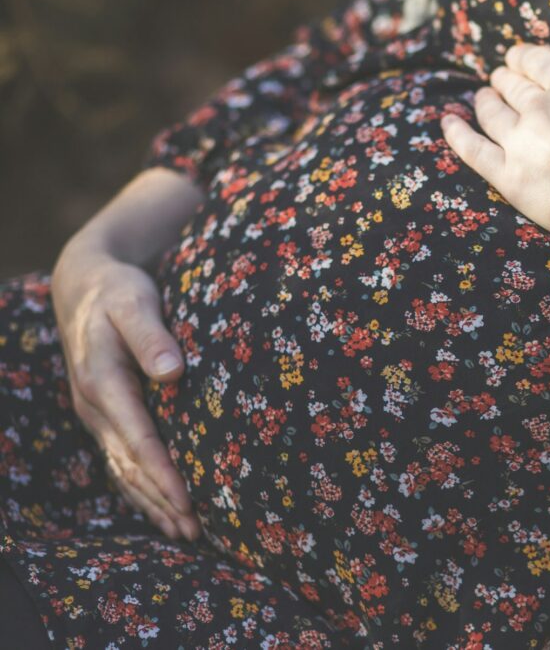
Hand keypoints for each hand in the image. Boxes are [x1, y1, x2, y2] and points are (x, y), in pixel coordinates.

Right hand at [52, 239, 199, 540]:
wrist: (84, 285)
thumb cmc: (118, 291)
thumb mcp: (134, 301)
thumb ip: (151, 333)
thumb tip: (172, 371)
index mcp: (102, 382)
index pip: (138, 439)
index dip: (163, 474)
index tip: (189, 502)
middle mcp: (94, 406)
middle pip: (130, 465)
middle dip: (162, 501)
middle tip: (197, 532)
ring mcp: (95, 415)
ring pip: (123, 470)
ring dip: (152, 503)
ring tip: (185, 533)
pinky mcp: (104, 416)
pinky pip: (119, 461)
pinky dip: (140, 489)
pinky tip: (161, 510)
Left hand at [440, 42, 549, 276]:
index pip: (536, 61)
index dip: (522, 58)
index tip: (517, 59)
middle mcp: (540, 106)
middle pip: (512, 85)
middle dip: (504, 80)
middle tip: (501, 80)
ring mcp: (520, 142)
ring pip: (492, 112)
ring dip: (485, 101)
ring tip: (482, 98)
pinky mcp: (509, 177)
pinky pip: (473, 149)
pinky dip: (457, 133)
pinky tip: (449, 122)